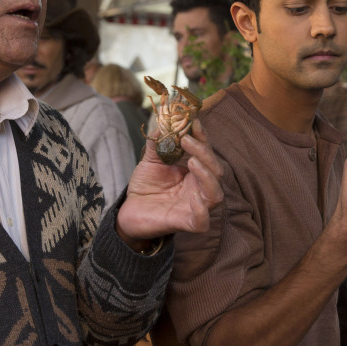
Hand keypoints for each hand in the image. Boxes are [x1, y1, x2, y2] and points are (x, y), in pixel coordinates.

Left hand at [116, 122, 224, 246]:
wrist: (130, 210)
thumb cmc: (145, 186)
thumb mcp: (151, 160)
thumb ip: (158, 142)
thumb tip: (164, 121)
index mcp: (195, 172)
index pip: (206, 153)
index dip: (202, 137)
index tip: (193, 122)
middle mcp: (200, 189)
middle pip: (216, 171)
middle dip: (204, 153)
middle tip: (186, 140)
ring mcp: (195, 207)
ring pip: (216, 195)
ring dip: (207, 177)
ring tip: (192, 162)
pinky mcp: (186, 224)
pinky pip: (203, 222)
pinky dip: (201, 210)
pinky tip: (193, 197)